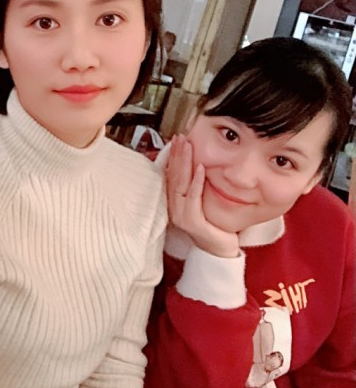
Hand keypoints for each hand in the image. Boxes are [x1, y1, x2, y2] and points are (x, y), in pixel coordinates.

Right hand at [166, 134, 239, 257]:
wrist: (218, 249)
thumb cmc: (211, 224)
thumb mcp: (200, 200)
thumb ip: (194, 185)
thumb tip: (195, 163)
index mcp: (173, 201)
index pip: (170, 174)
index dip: (173, 156)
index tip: (177, 140)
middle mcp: (173, 207)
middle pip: (173, 176)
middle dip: (177, 155)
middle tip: (180, 138)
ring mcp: (180, 215)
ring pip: (180, 184)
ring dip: (184, 163)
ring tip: (188, 147)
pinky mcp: (192, 221)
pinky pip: (193, 198)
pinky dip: (196, 181)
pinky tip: (200, 168)